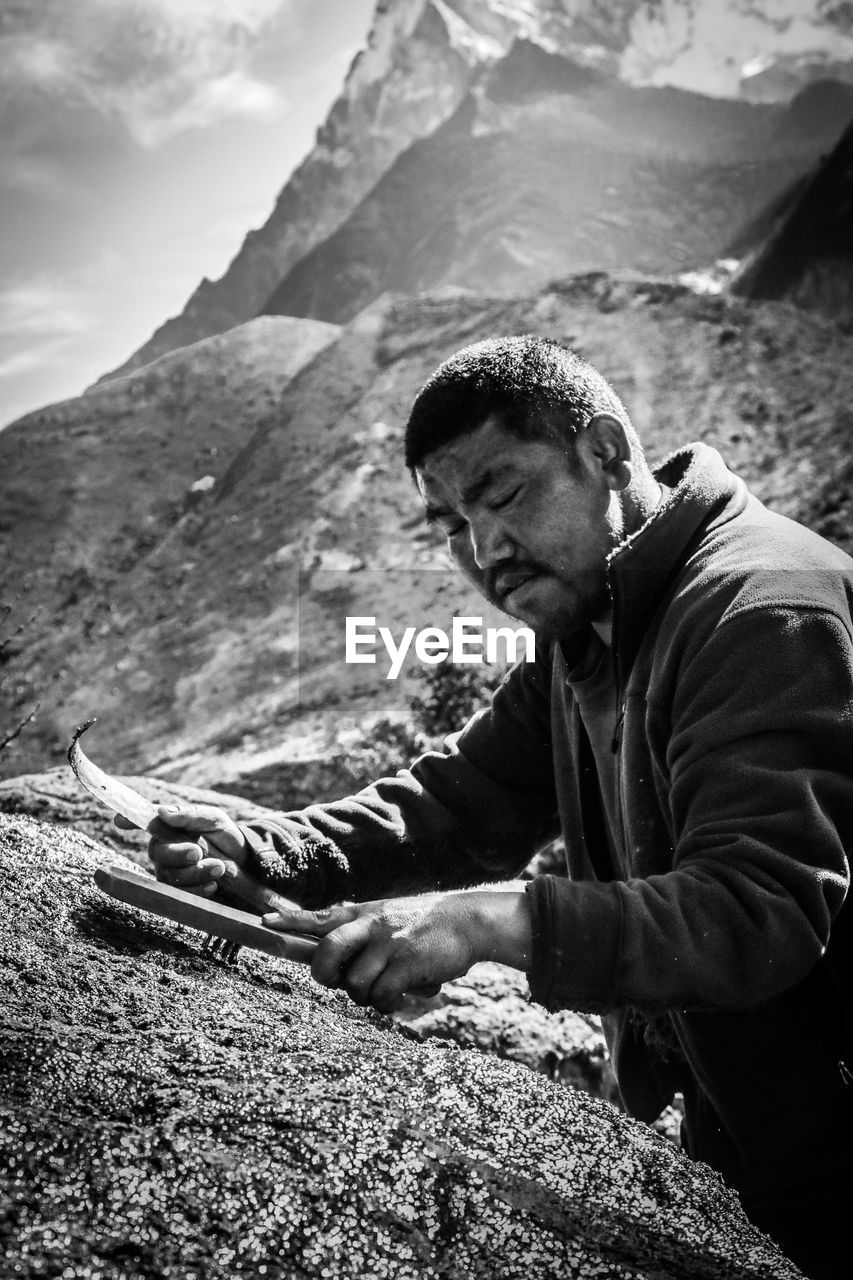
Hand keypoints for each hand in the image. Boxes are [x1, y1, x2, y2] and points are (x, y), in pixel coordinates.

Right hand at [114, 803, 294, 914]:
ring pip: (168, 875)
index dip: (130, 820)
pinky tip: (213, 884)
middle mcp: (164, 849)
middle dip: (177, 853)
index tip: (119, 821)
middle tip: (198, 852)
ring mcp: (169, 871)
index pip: (146, 820)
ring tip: (219, 867)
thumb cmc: (225, 836)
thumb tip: (162, 811)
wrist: (246, 864)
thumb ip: (190, 815)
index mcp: (169, 826)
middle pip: (156, 852)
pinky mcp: (179, 892)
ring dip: (193, 872)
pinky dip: (197, 889)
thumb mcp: (214, 819)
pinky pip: (178, 894)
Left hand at [263, 889, 532, 1014]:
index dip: (290, 921)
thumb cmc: (423, 925)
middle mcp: (369, 925)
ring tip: (388, 986)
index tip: (264, 920)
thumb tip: (330, 958)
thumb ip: (359, 932)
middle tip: (340, 982)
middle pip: (326, 955)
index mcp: (362, 913)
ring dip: (368, 996)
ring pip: (354, 986)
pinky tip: (404, 992)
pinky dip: (389, 1003)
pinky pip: (381, 997)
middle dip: (326, 977)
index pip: (318, 916)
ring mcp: (387, 944)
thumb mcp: (387, 918)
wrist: (466, 921)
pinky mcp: (405, 964)